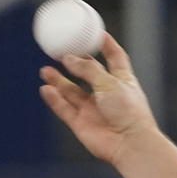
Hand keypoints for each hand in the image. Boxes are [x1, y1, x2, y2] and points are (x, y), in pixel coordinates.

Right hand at [38, 32, 157, 165]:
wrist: (131, 145)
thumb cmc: (129, 113)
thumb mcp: (110, 82)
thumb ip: (88, 69)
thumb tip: (67, 59)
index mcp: (123, 81)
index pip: (115, 57)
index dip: (106, 44)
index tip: (95, 31)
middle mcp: (108, 94)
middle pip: (88, 74)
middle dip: (73, 62)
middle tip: (58, 51)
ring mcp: (95, 110)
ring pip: (72, 92)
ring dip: (58, 81)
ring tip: (45, 70)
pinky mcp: (83, 125)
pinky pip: (65, 109)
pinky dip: (55, 99)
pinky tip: (46, 89)